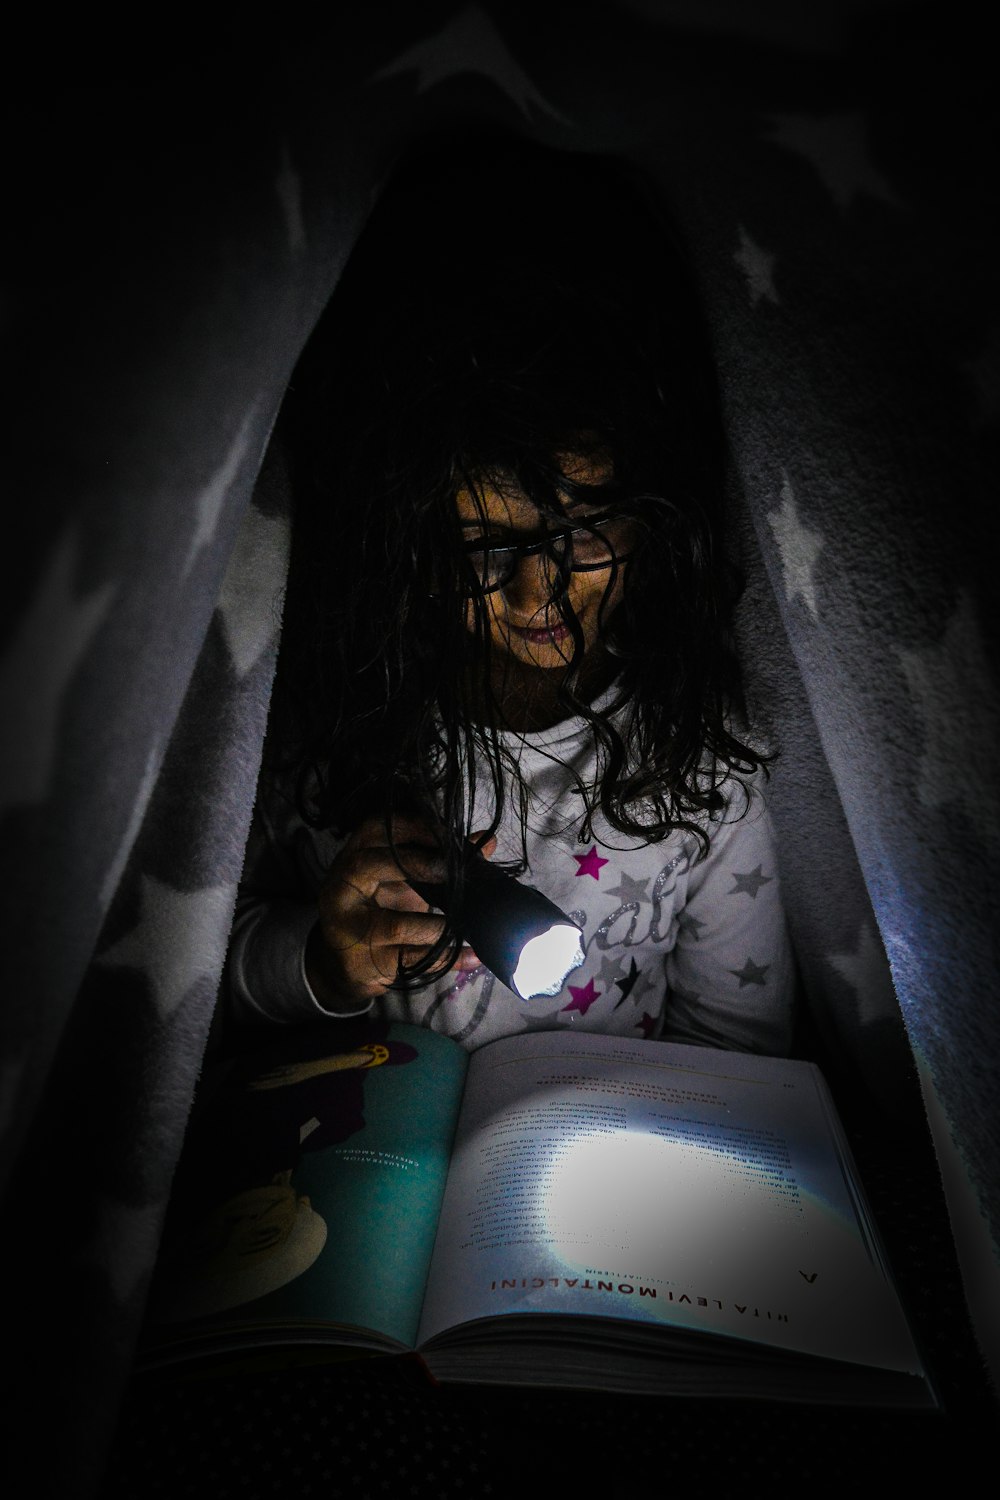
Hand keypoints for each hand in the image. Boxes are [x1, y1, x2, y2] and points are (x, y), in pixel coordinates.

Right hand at [305, 816, 496, 1009]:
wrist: (344, 966)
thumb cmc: (377, 914)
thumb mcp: (404, 883)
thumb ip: (439, 861)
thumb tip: (485, 842)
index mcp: (351, 860)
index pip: (373, 829)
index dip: (411, 827)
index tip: (448, 835)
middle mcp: (341, 889)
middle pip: (371, 865)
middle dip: (418, 865)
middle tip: (454, 872)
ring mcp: (347, 928)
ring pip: (396, 925)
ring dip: (439, 927)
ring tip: (468, 925)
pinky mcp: (361, 964)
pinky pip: (411, 960)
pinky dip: (447, 959)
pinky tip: (473, 956)